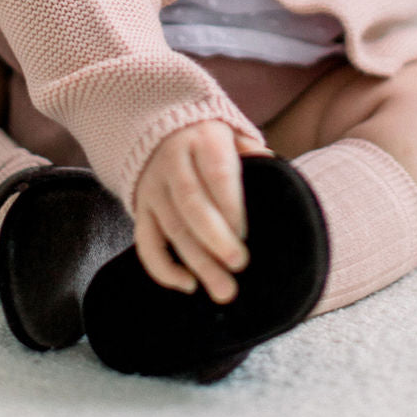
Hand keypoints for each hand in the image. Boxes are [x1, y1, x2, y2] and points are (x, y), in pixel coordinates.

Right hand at [133, 120, 272, 303]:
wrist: (162, 126)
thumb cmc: (209, 138)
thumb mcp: (233, 133)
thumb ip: (252, 152)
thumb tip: (276, 171)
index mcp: (202, 140)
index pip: (217, 175)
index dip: (231, 208)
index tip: (246, 235)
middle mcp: (173, 162)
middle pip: (192, 205)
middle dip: (216, 240)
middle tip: (239, 266)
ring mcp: (153, 187)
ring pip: (172, 228)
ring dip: (197, 262)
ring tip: (223, 289)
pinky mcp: (141, 208)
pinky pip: (146, 242)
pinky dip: (163, 268)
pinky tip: (189, 284)